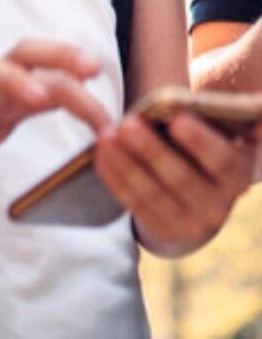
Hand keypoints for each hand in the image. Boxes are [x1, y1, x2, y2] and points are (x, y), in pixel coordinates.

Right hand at [0, 40, 109, 191]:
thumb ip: (35, 103)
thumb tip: (92, 103)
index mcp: (4, 86)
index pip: (42, 61)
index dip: (73, 62)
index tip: (105, 77)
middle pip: (20, 53)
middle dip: (57, 55)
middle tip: (90, 69)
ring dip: (14, 80)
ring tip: (40, 98)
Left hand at [95, 112, 259, 256]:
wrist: (196, 192)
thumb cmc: (205, 143)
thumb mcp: (225, 132)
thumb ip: (236, 118)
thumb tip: (256, 117)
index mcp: (238, 174)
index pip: (222, 161)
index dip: (201, 142)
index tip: (177, 119)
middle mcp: (219, 205)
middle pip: (182, 179)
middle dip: (152, 150)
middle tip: (128, 123)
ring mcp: (190, 222)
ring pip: (153, 194)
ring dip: (127, 164)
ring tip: (106, 136)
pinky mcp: (162, 229)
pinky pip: (134, 203)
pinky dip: (115, 178)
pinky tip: (101, 156)